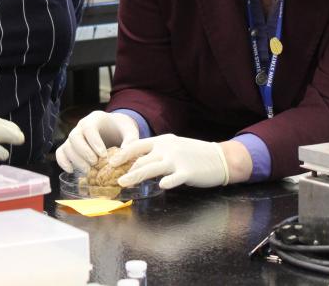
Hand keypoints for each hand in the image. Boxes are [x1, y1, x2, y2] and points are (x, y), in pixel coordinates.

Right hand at [55, 110, 139, 172]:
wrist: (114, 128)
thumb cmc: (121, 129)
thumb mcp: (130, 131)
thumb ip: (130, 140)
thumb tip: (124, 155)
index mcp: (95, 118)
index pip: (89, 128)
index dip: (94, 142)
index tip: (103, 155)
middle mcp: (81, 126)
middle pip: (75, 136)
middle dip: (84, 152)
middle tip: (95, 164)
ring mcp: (74, 136)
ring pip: (67, 146)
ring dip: (76, 160)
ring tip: (89, 171)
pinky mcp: (70, 146)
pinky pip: (60, 152)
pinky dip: (62, 162)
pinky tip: (71, 170)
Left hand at [113, 134, 229, 189]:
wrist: (219, 157)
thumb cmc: (193, 154)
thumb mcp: (173, 147)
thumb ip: (156, 152)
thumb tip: (136, 161)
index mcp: (162, 141)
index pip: (137, 145)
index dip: (122, 153)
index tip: (110, 162)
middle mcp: (167, 148)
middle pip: (141, 158)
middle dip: (125, 169)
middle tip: (112, 178)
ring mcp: (177, 160)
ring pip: (152, 167)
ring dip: (135, 175)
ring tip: (123, 183)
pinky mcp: (188, 171)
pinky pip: (174, 177)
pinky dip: (167, 182)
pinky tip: (161, 186)